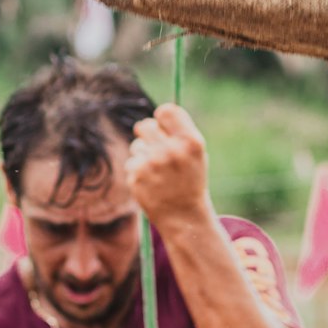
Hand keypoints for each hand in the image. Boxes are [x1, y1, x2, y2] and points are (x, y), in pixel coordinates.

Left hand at [126, 105, 210, 231]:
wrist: (184, 216)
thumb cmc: (190, 180)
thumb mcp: (196, 154)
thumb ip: (179, 133)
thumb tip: (159, 112)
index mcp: (191, 142)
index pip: (166, 111)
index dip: (163, 117)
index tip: (163, 126)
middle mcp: (171, 150)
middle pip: (145, 125)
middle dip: (147, 134)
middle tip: (154, 147)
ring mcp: (152, 164)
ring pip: (137, 146)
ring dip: (143, 155)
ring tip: (158, 173)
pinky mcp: (136, 176)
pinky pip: (132, 163)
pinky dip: (138, 171)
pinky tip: (151, 184)